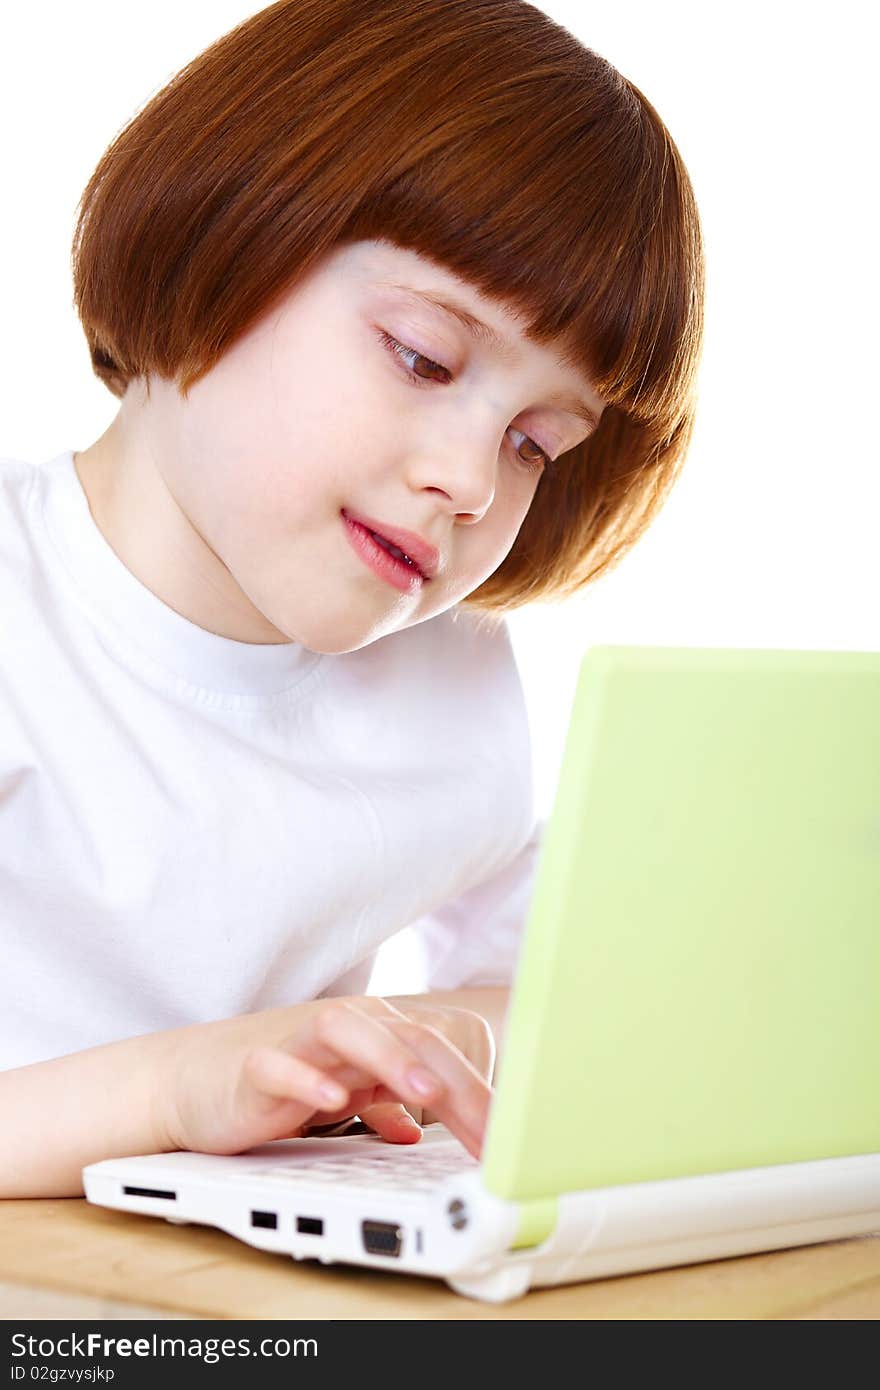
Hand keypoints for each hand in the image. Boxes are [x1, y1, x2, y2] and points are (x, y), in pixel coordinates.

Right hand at [160, 996, 492, 1160]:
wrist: (195, 1082)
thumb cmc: (278, 1086)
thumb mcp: (348, 1096)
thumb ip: (387, 1103)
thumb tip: (423, 1131)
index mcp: (376, 1036)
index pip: (443, 1052)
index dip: (480, 1095)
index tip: (510, 1144)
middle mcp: (346, 1031)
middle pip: (411, 1037)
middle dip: (456, 1084)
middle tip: (491, 1132)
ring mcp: (299, 1043)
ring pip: (350, 1030)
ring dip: (390, 1057)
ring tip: (425, 1089)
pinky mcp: (254, 1066)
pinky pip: (281, 1065)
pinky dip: (308, 1078)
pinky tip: (333, 1100)